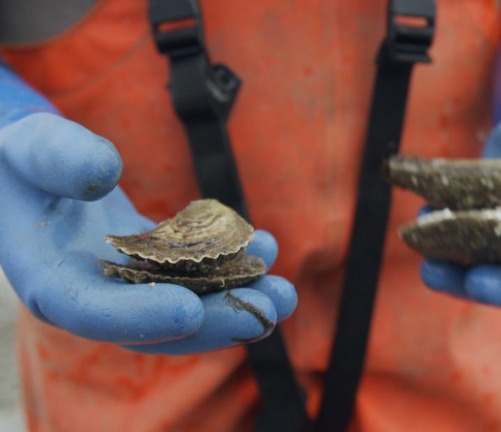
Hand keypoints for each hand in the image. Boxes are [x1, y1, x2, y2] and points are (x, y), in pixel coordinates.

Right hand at [0, 113, 296, 353]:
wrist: (28, 169)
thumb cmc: (22, 159)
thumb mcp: (29, 146)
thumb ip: (58, 156)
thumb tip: (105, 171)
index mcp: (50, 278)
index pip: (90, 311)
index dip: (139, 316)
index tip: (189, 311)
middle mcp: (93, 293)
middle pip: (154, 324)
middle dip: (216, 320)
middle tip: (270, 307)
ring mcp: (126, 283)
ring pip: (184, 304)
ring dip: (236, 301)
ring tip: (284, 290)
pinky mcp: (152, 266)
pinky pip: (194, 276)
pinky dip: (229, 266)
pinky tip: (265, 246)